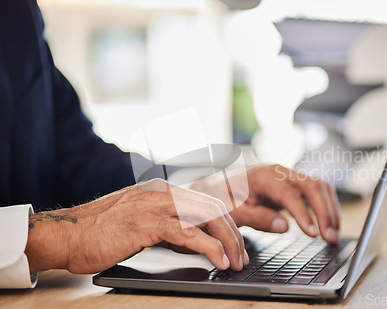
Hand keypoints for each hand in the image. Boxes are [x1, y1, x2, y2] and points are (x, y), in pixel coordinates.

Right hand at [25, 178, 247, 273]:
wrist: (67, 232)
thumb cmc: (101, 231)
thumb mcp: (142, 223)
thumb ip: (169, 225)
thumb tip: (196, 241)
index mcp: (164, 191)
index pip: (209, 201)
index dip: (228, 223)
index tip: (236, 243)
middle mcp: (164, 193)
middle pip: (215, 207)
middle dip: (234, 233)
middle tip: (242, 256)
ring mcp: (156, 205)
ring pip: (208, 217)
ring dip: (228, 241)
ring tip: (235, 262)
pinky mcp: (148, 222)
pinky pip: (189, 233)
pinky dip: (210, 248)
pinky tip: (218, 260)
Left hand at [191, 165, 340, 243]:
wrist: (222, 186)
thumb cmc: (225, 198)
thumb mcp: (233, 211)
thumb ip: (256, 217)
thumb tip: (284, 226)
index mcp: (263, 176)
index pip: (289, 193)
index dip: (303, 213)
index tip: (312, 233)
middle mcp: (280, 172)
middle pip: (312, 186)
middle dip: (325, 212)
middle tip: (330, 237)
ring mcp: (290, 176)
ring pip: (320, 187)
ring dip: (330, 210)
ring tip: (333, 235)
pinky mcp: (295, 184)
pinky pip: (318, 191)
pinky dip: (327, 207)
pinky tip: (330, 225)